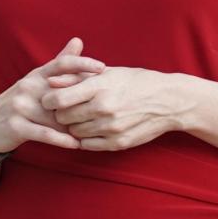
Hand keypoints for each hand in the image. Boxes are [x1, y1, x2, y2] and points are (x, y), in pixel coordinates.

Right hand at [0, 38, 104, 152]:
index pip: (61, 63)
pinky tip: (76, 144)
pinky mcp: (16, 125)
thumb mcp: (38, 80)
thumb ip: (60, 63)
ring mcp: (20, 106)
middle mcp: (28, 87)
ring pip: (55, 114)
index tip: (103, 68)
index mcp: (36, 75)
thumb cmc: (20, 102)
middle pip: (61, 89)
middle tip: (109, 102)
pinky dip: (61, 139)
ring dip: (77, 124)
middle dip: (84, 97)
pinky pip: (43, 133)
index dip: (82, 63)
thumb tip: (78, 40)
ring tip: (98, 129)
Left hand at [41, 66, 192, 150]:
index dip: (49, 101)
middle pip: (64, 118)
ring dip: (74, 126)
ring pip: (75, 133)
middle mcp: (104, 108)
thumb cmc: (134, 82)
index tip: (50, 100)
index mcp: (99, 87)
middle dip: (61, 114)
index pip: (59, 99)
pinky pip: (88, 145)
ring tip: (83, 117)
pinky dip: (86, 138)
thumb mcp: (107, 73)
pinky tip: (92, 128)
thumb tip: (49, 81)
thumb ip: (76, 77)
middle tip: (67, 109)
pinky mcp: (118, 143)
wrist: (168, 101)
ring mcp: (111, 128)